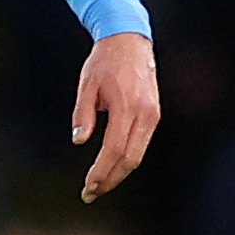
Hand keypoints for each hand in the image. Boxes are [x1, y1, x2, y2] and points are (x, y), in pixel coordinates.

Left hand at [71, 32, 159, 202]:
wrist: (129, 41)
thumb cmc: (104, 61)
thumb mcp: (86, 84)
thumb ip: (83, 113)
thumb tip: (80, 140)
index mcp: (126, 106)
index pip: (114, 149)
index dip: (101, 171)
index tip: (88, 186)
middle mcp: (144, 114)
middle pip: (129, 159)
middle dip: (110, 179)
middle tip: (90, 193)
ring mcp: (152, 115)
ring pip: (137, 155)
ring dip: (118, 173)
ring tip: (99, 185)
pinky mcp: (154, 114)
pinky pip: (141, 144)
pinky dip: (126, 159)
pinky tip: (112, 167)